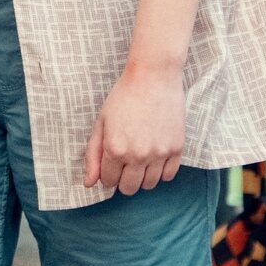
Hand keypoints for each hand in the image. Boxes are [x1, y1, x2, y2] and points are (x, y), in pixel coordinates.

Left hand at [83, 63, 185, 195]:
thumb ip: (93, 155)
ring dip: (142, 177)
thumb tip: (88, 183)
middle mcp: (137, 156)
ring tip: (140, 160)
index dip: (107, 174)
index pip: (109, 181)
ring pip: (149, 185)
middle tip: (124, 165)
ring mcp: (159, 153)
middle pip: (129, 189)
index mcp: (115, 149)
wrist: (153, 77)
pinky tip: (155, 159)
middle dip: (123, 181)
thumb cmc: (123, 97)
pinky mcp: (177, 149)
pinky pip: (169, 176)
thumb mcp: (101, 123)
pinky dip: (161, 172)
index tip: (111, 165)